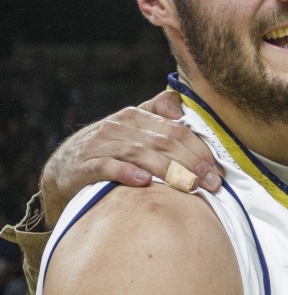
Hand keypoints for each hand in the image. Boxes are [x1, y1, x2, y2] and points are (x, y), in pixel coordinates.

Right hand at [40, 90, 221, 227]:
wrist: (62, 171)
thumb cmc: (108, 151)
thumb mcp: (133, 131)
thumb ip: (158, 115)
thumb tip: (182, 108)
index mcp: (136, 117)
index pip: (176, 130)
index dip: (200, 149)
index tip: (218, 170)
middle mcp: (119, 127)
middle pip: (163, 142)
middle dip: (192, 163)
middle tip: (212, 184)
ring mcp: (100, 145)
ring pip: (140, 154)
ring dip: (169, 171)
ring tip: (190, 186)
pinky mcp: (84, 166)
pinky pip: (107, 167)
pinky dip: (126, 174)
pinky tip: (144, 183)